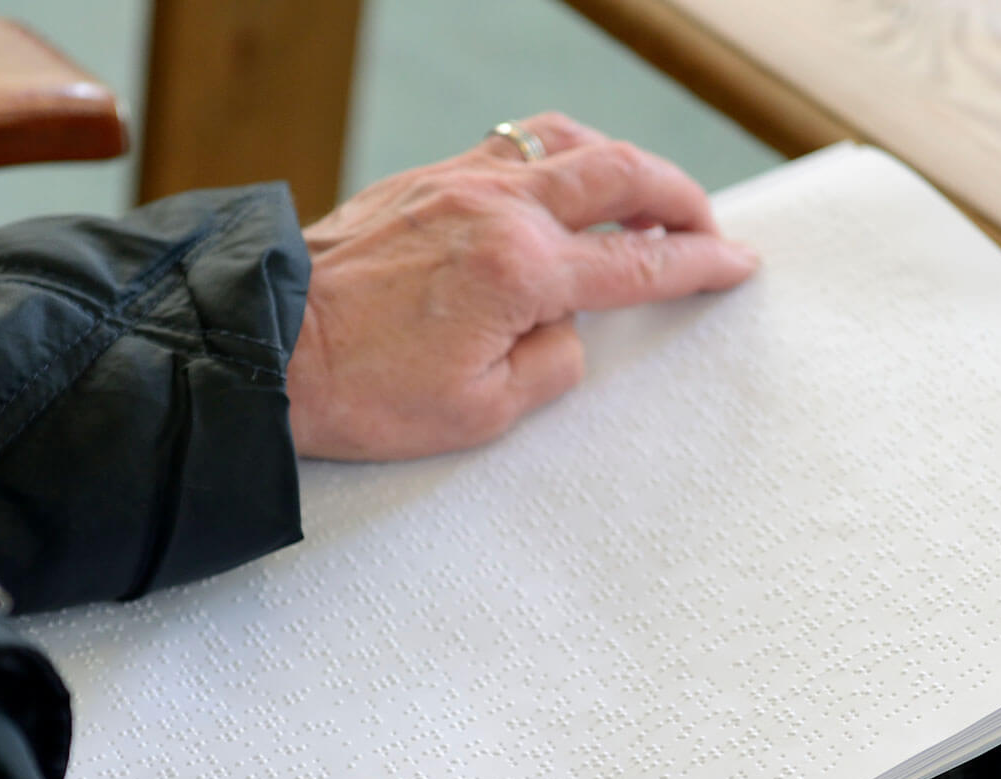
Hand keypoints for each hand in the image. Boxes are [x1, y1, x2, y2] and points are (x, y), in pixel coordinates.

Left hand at [289, 113, 757, 459]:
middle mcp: (496, 210)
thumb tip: (566, 331)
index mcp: (521, 270)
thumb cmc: (359, 391)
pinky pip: (508, 147)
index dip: (699, 264)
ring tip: (642, 190)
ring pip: (563, 143)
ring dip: (618, 161)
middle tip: (705, 224)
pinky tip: (556, 184)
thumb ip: (549, 366)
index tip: (736, 264)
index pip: (639, 262)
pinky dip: (554, 158)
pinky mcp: (420, 182)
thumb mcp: (479, 413)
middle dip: (678, 196)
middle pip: (619, 175)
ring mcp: (456, 184)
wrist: (264, 350)